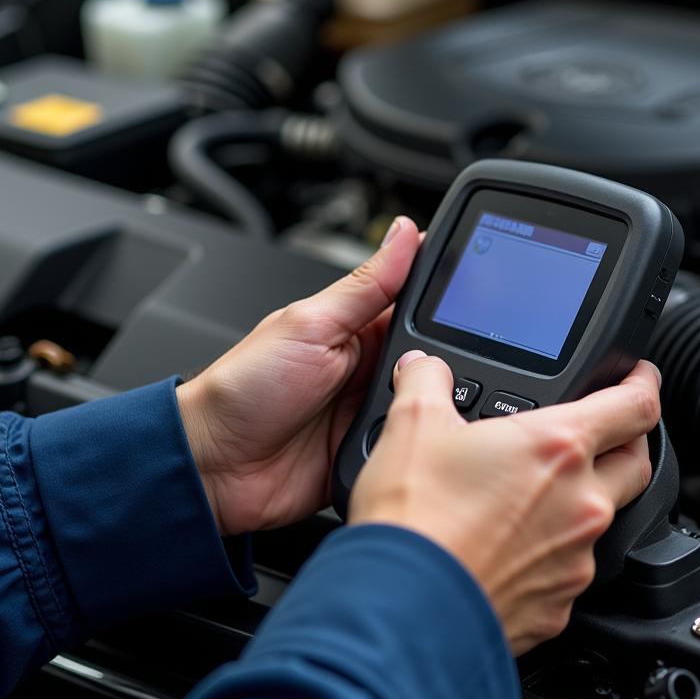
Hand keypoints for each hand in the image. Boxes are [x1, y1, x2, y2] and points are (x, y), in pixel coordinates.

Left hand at [177, 217, 421, 535]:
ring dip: (435, 408)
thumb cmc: (244, 388)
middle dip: (448, 365)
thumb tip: (404, 232)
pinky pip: (412, 449)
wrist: (214, 466)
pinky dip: (420, 447)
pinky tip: (427, 444)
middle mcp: (371, 369)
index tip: (485, 299)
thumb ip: (365, 285)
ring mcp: (372, 414)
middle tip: (448, 369)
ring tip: (436, 408)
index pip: (422, 305)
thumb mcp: (310, 324)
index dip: (452, 301)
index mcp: (358, 328)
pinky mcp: (372, 454)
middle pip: (436, 360)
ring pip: (431, 406)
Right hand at [349, 352, 661, 655]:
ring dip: (582, 501)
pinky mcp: (558, 606)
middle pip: (636, 463)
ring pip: (602, 521)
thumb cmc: (416, 520)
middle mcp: (581, 503)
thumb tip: (424, 368)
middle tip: (606, 433)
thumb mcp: (412, 425)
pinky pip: (570, 572)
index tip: (641, 377)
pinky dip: (552, 555)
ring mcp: (575, 559)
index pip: (635, 406)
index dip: (644, 383)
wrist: (403, 609)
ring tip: (538, 494)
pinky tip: (514, 550)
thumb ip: (427, 381)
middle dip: (629, 443)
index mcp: (558, 447)